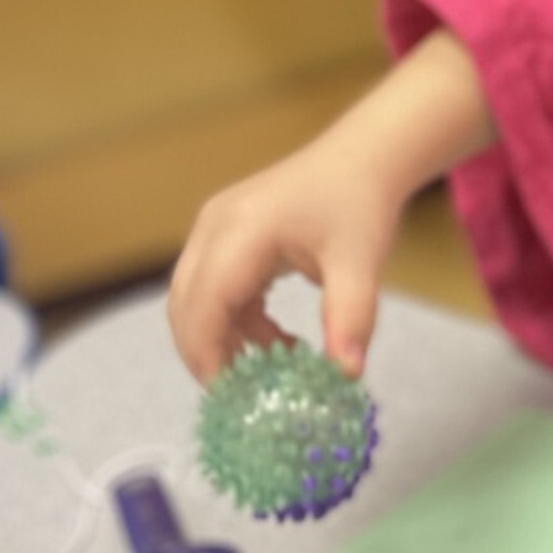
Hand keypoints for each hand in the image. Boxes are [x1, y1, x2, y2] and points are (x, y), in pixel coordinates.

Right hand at [167, 139, 403, 382]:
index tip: (231, 396)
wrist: (365, 156)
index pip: (204, 305)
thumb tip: (347, 374)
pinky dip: (236, 321)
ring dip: (222, 338)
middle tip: (243, 395)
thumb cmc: (361, 202)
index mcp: (241, 230)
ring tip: (267, 371)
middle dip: (207, 354)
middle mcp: (215, 226)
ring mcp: (215, 227)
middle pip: (186, 305)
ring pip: (196, 299)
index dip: (208, 354)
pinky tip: (276, 340)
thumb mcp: (361, 262)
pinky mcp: (225, 234)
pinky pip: (215, 289)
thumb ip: (351, 318)